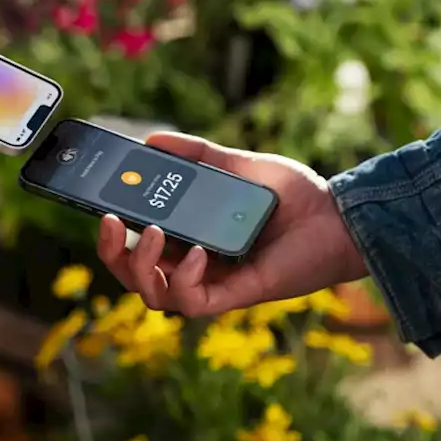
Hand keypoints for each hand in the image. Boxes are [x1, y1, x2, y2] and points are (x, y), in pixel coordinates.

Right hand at [96, 133, 368, 315]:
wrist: (340, 216)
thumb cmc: (294, 196)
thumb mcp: (237, 165)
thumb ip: (196, 154)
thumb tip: (152, 138)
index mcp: (189, 238)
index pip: (137, 245)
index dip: (113, 234)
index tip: (100, 207)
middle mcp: (194, 265)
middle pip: (134, 276)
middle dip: (113, 254)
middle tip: (111, 223)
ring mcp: (213, 283)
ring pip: (154, 296)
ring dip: (141, 267)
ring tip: (153, 234)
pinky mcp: (235, 296)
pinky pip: (192, 302)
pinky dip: (183, 279)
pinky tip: (195, 253)